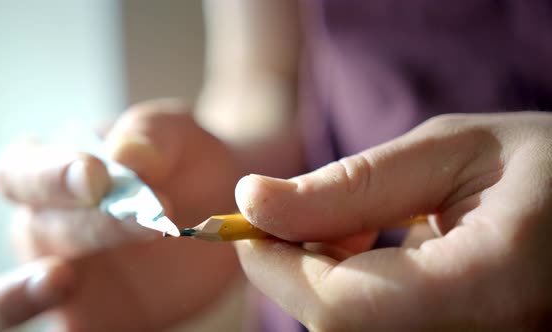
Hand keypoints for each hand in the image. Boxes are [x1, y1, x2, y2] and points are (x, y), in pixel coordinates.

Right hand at [0, 99, 241, 330]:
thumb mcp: (176, 134)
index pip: (22, 172)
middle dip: (90, 224)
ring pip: (14, 294)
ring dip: (23, 293)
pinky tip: (94, 324)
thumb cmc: (183, 160)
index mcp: (54, 171)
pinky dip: (68, 331)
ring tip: (62, 280)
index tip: (97, 175)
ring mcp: (62, 275)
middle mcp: (46, 225)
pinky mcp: (90, 316)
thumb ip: (150, 136)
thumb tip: (126, 155)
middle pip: (39, 229)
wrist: (217, 202)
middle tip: (149, 219)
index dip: (50, 175)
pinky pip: (67, 331)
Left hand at [234, 112, 551, 330]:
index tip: (246, 221)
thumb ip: (351, 183)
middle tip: (300, 212)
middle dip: (299, 270)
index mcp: (491, 288)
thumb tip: (253, 201)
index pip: (341, 308)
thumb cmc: (549, 166)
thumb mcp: (453, 152)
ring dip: (326, 284)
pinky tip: (377, 255)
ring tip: (354, 225)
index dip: (276, 266)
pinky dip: (356, 299)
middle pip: (341, 328)